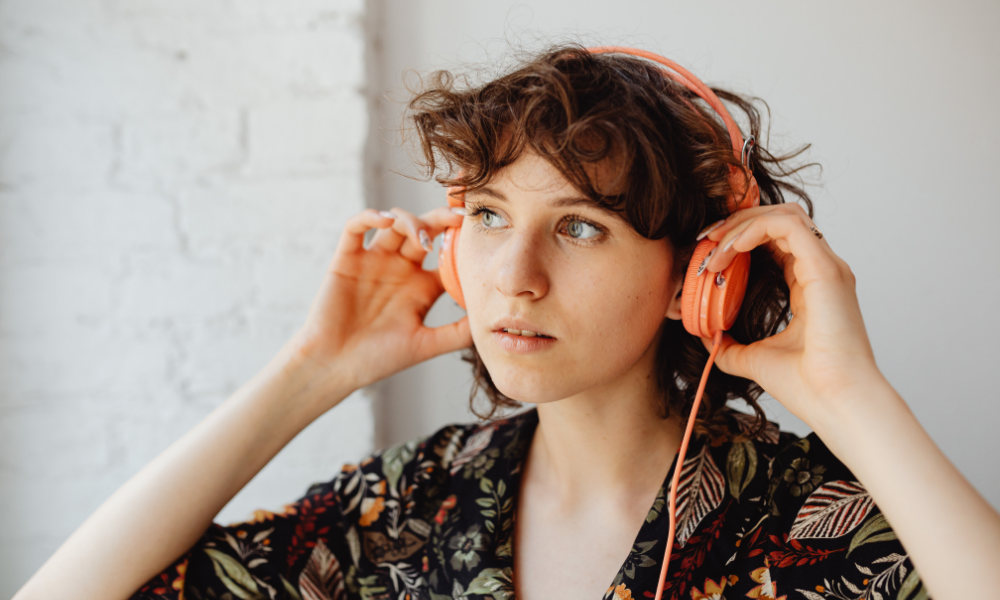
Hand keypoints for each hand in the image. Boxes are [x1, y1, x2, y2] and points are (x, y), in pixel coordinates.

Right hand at [285, 206, 470, 392]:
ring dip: (410, 220)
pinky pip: (356, 227)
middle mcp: (400, 268)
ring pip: (395, 223)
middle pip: (425, 230)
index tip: (479, 233)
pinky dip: (370, 216)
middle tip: (458, 217)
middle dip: (441, 219)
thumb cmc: (378, 359)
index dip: (462, 241)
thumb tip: (492, 318)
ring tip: (422, 237)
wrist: (335, 366)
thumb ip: (457, 332)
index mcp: (421, 286)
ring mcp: (373, 260)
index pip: (447, 254)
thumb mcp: (426, 344)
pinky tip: (385, 220)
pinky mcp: (347, 259)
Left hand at [700, 203, 886, 429]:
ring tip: (714, 245)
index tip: (708, 255)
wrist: (836, 402)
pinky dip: (753, 229)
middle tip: (706, 241)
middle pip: (780, 220)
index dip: (741, 239)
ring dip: (742, 224)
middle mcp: (822, 270)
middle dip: (738, 223)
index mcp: (811, 286)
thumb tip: (708, 337)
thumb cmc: (809, 386)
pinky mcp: (825, 270)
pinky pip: (786, 227)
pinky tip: (730, 249)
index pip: (777, 242)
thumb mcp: (755, 359)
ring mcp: (827, 267)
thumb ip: (731, 346)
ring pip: (784, 215)